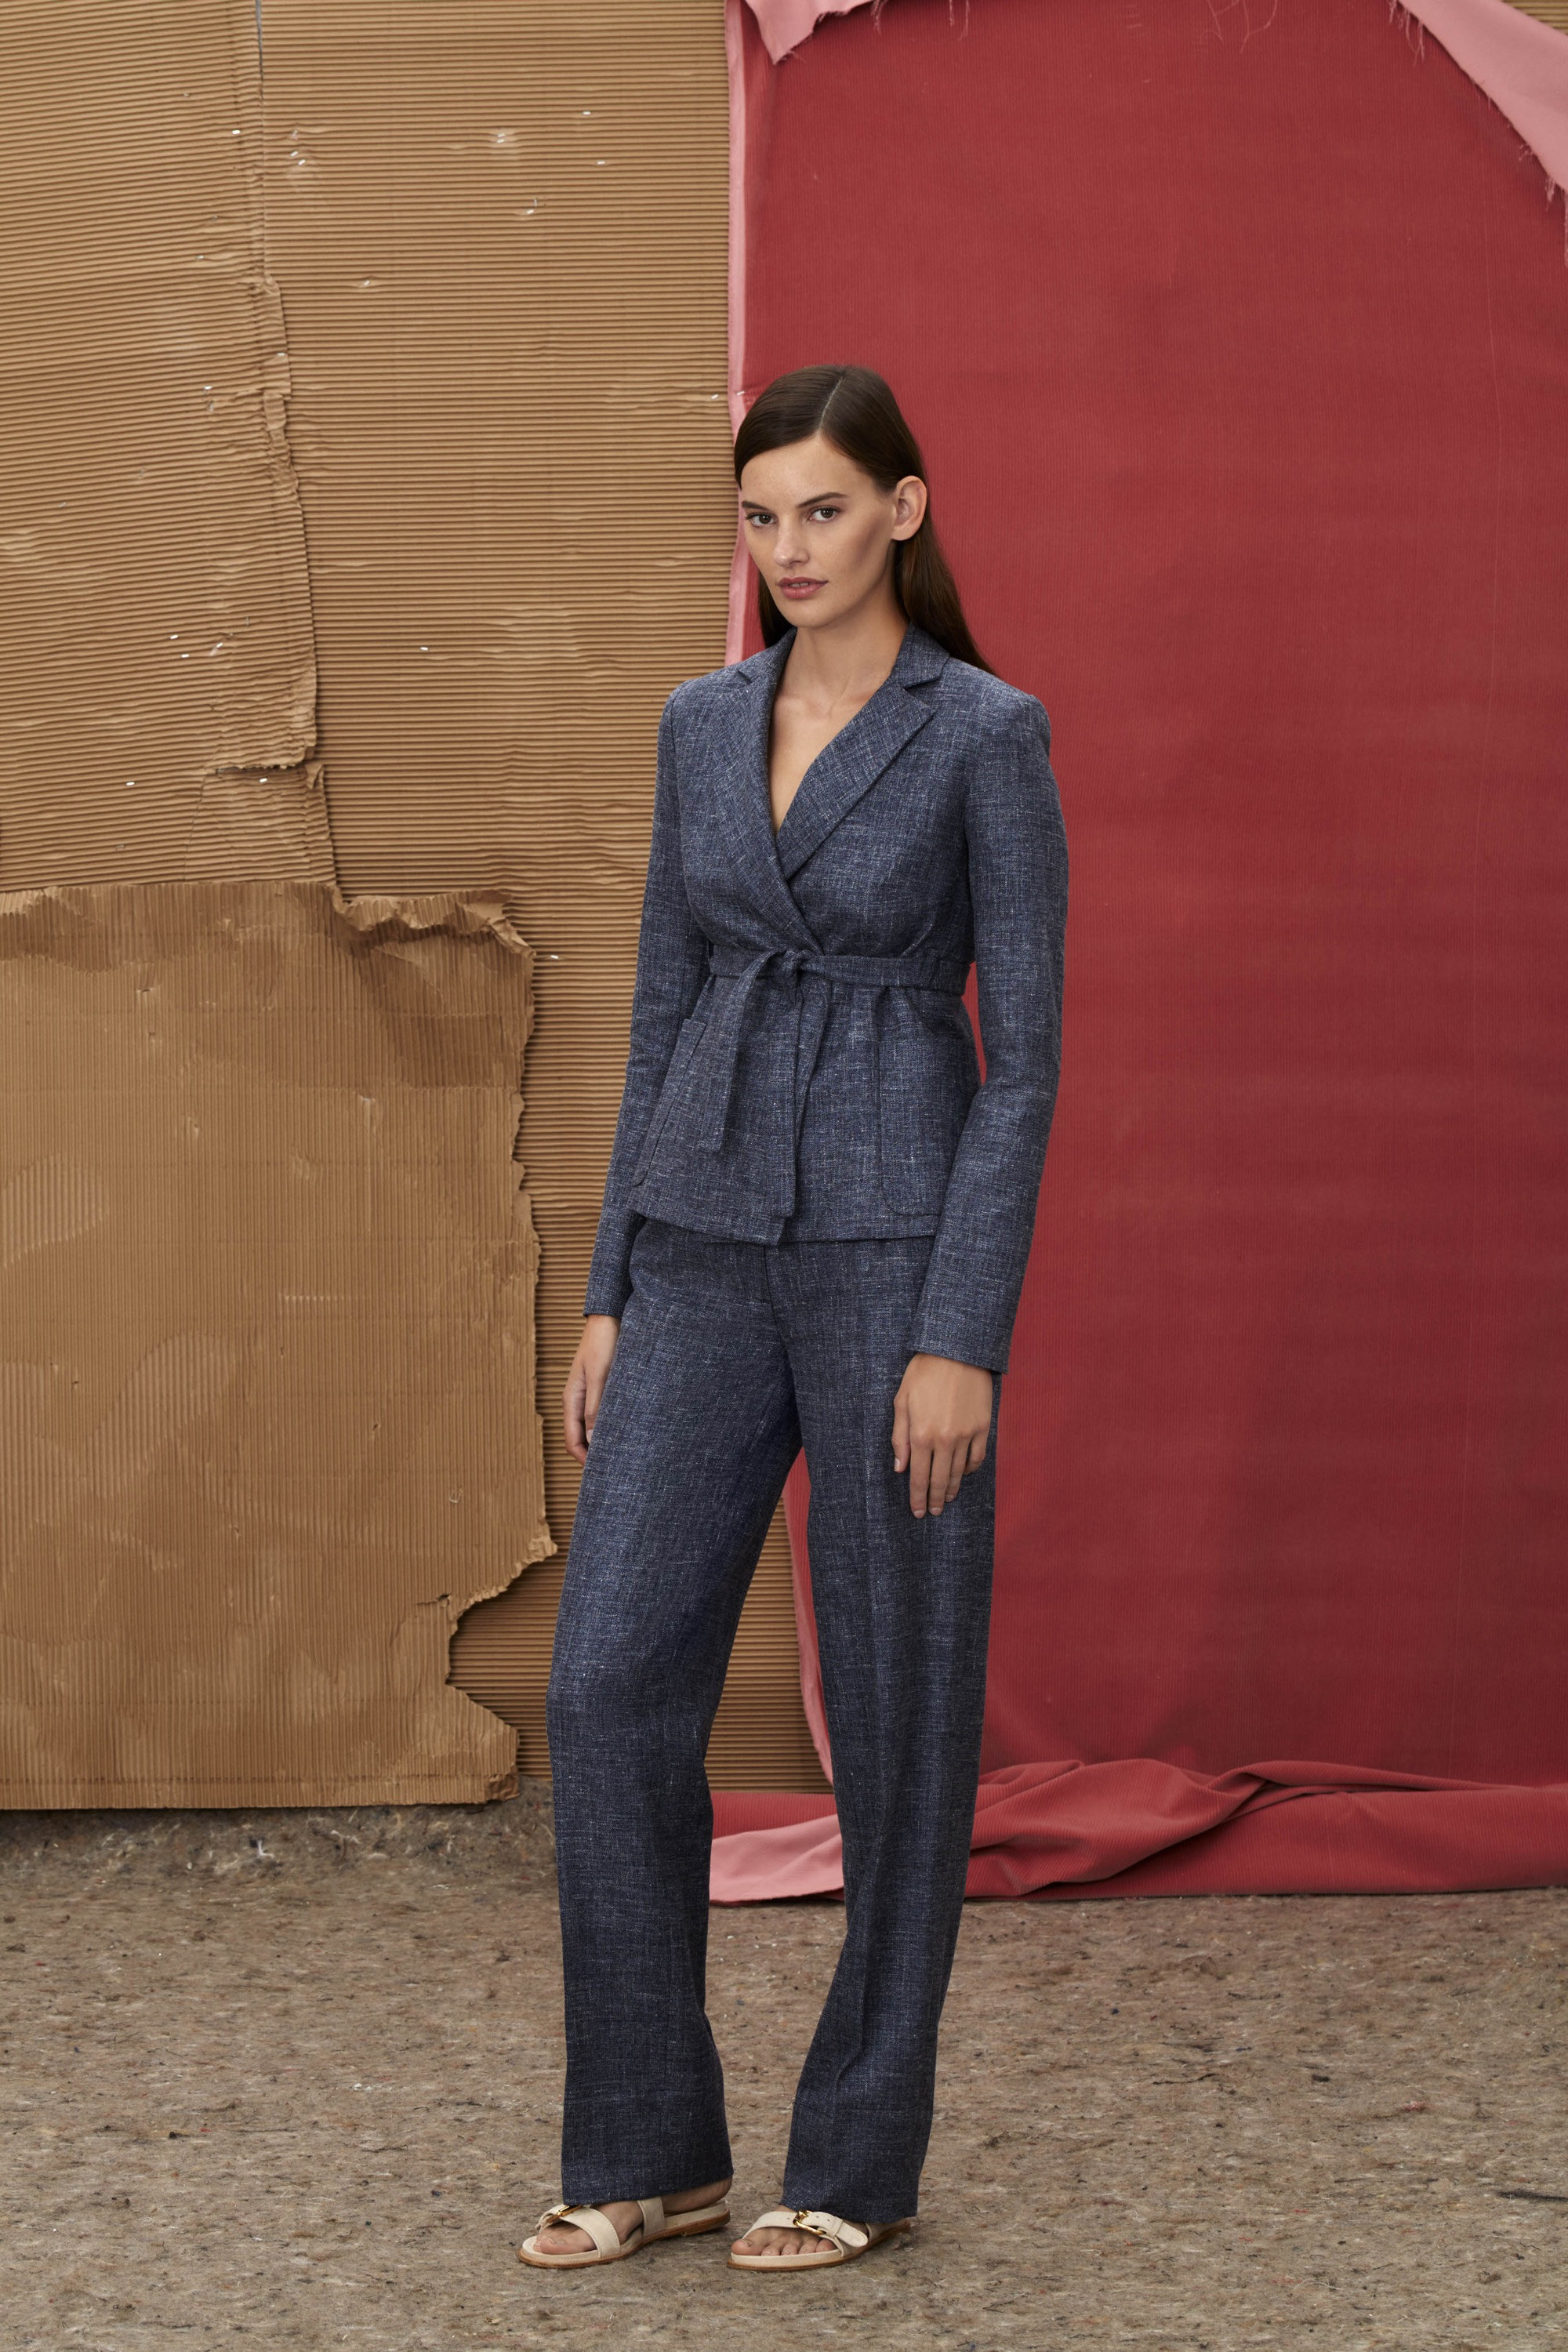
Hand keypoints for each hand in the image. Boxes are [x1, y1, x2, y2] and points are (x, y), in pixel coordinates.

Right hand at [564, 1314, 620, 1462]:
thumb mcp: (601, 1376)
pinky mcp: (600, 1387)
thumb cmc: (604, 1343)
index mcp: (572, 1399)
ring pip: (591, 1427)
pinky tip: (626, 1430)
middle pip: (581, 1438)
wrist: (610, 1317)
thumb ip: (596, 1408)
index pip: (572, 1441)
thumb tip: (593, 1441)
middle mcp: (577, 1400)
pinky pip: (601, 1414)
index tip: (601, 1475)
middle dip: (594, 1455)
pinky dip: (609, 1426)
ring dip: (602, 1441)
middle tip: (615, 1470)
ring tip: (623, 1454)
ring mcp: (588, 1394)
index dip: (584, 1460)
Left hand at [891, 1352, 992, 1515]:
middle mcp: (944, 1440)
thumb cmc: (923, 1373)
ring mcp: (965, 1435)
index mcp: (920, 1435)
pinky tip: (963, 1474)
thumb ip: (899, 1437)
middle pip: (938, 1481)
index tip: (917, 1511)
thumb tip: (899, 1467)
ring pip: (958, 1473)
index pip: (917, 1477)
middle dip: (934, 1500)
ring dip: (951, 1489)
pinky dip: (969, 1470)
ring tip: (946, 1499)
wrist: (957, 1352)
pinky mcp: (982, 1427)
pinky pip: (977, 1458)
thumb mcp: (901, 1401)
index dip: (916, 1498)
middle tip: (933, 1512)